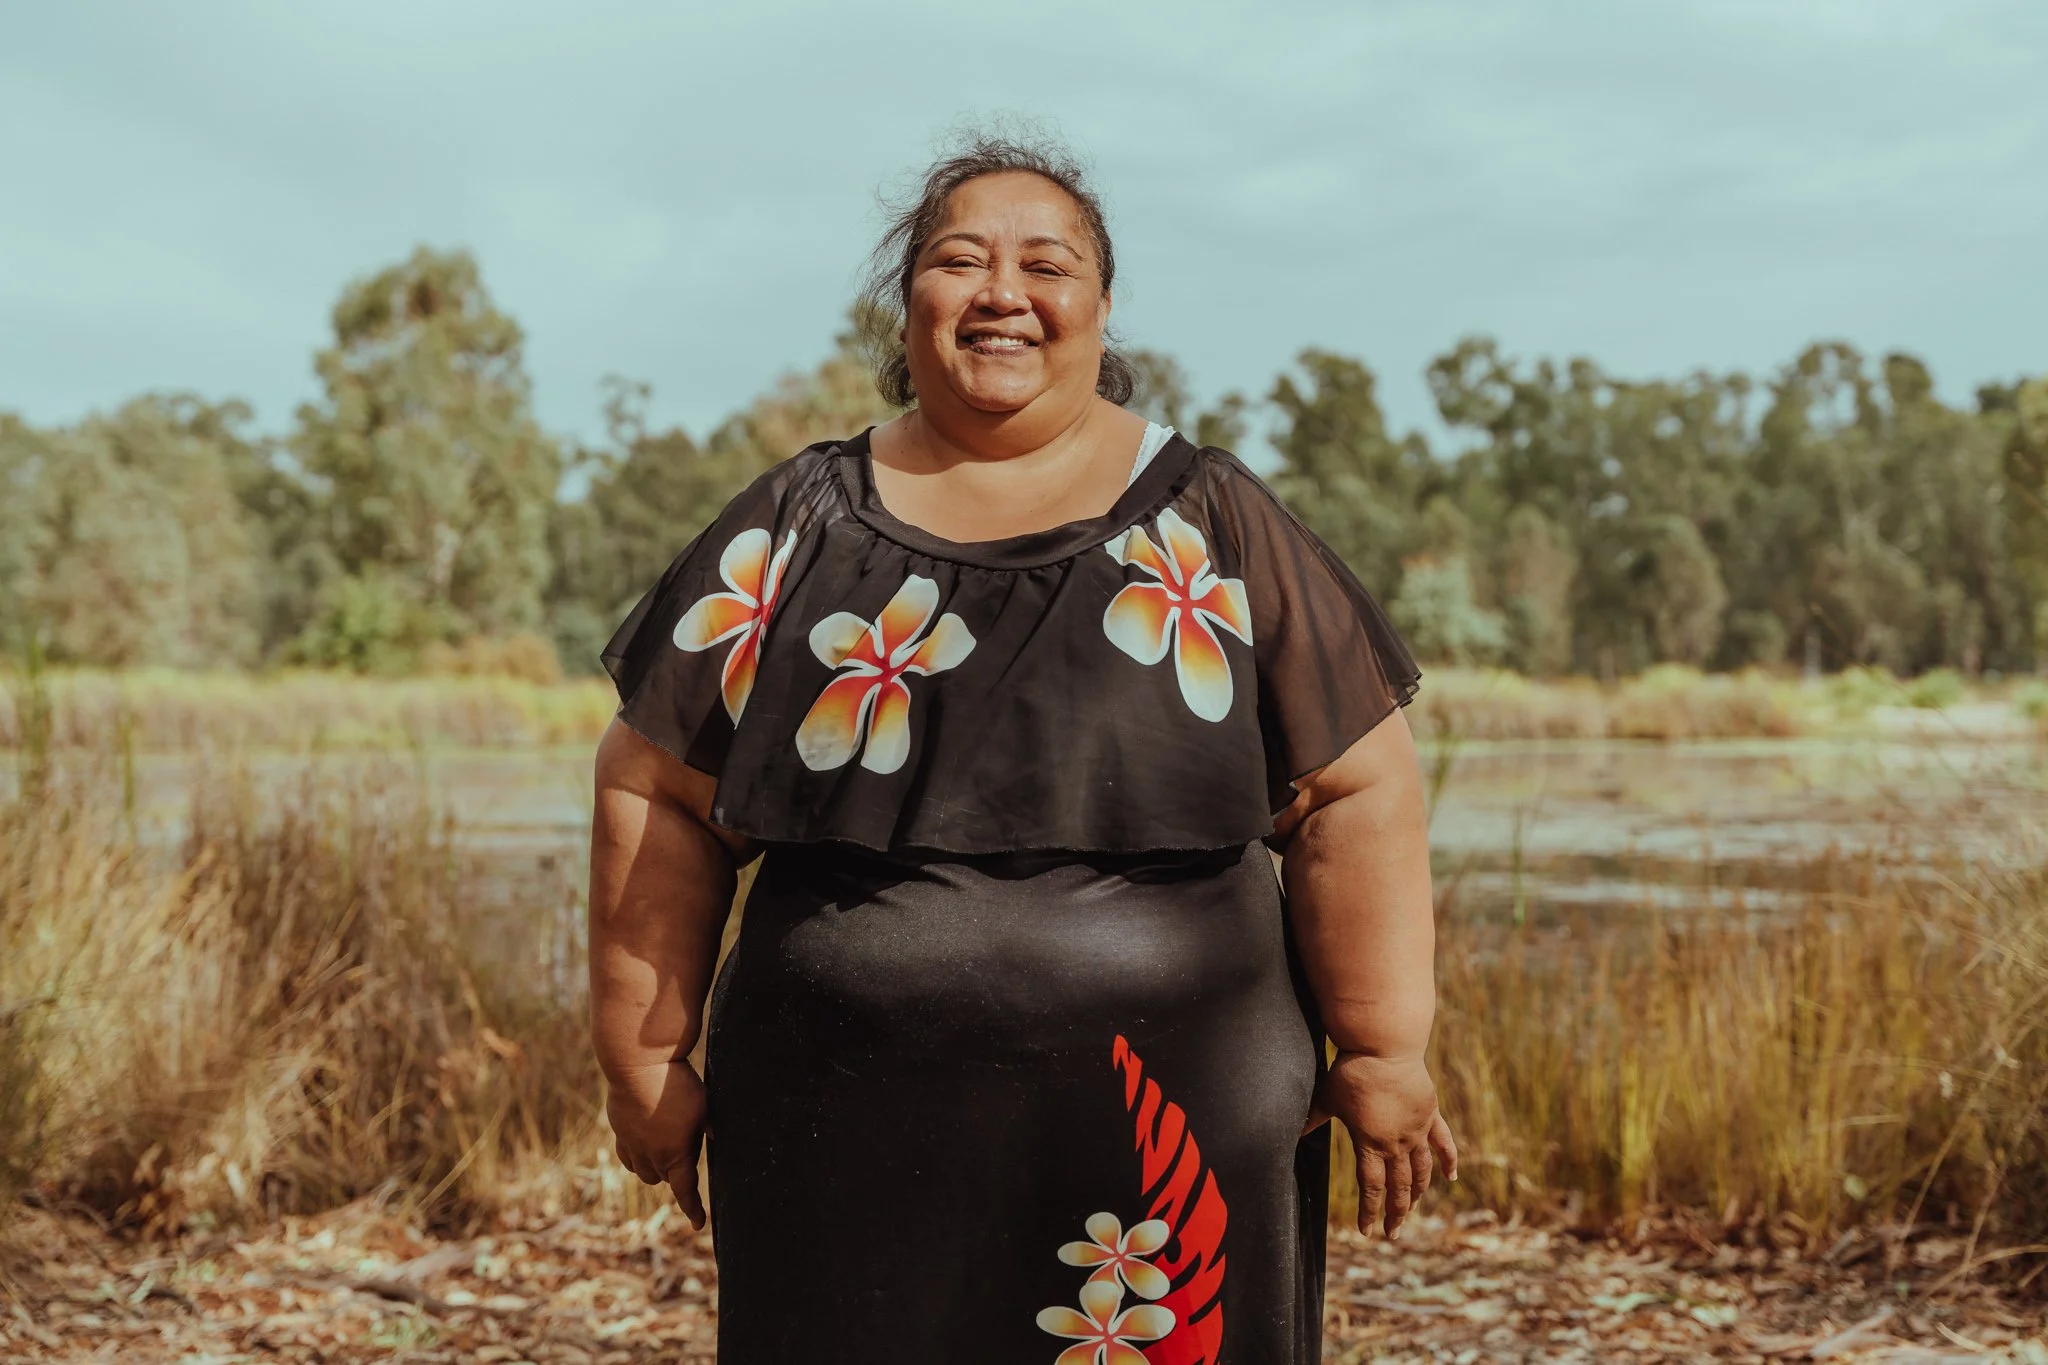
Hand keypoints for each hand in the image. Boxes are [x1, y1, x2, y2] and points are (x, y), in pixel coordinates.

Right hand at [605, 1059, 708, 1227]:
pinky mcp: (619, 1130)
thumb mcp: (704, 1107)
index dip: (693, 1208)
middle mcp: (651, 1155)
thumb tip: (716, 1135)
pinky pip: (627, 1156)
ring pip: (643, 1172)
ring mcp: (631, 1144)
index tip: (698, 1224)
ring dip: (655, 1169)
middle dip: (676, 1175)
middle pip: (664, 1178)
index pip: (685, 1190)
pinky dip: (636, 1158)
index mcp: (675, 1154)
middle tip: (688, 1153)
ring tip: (665, 1152)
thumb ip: (709, 1126)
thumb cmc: (677, 1085)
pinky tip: (643, 1146)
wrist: (638, 1065)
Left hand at [1306, 1051, 1457, 1239]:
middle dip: (1397, 1213)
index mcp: (1371, 1144)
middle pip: (1400, 1187)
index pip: (1371, 1187)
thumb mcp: (1327, 1098)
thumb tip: (1290, 1132)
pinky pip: (1444, 1142)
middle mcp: (1397, 1143)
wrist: (1384, 1046)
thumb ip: (1313, 1118)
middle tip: (1393, 1233)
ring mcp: (1417, 1130)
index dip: (1369, 1211)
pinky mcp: (1430, 1114)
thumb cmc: (1351, 1072)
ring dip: (1419, 1193)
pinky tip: (1451, 1178)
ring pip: (1422, 1171)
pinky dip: (1449, 1160)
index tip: (1366, 1231)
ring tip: (1413, 1208)